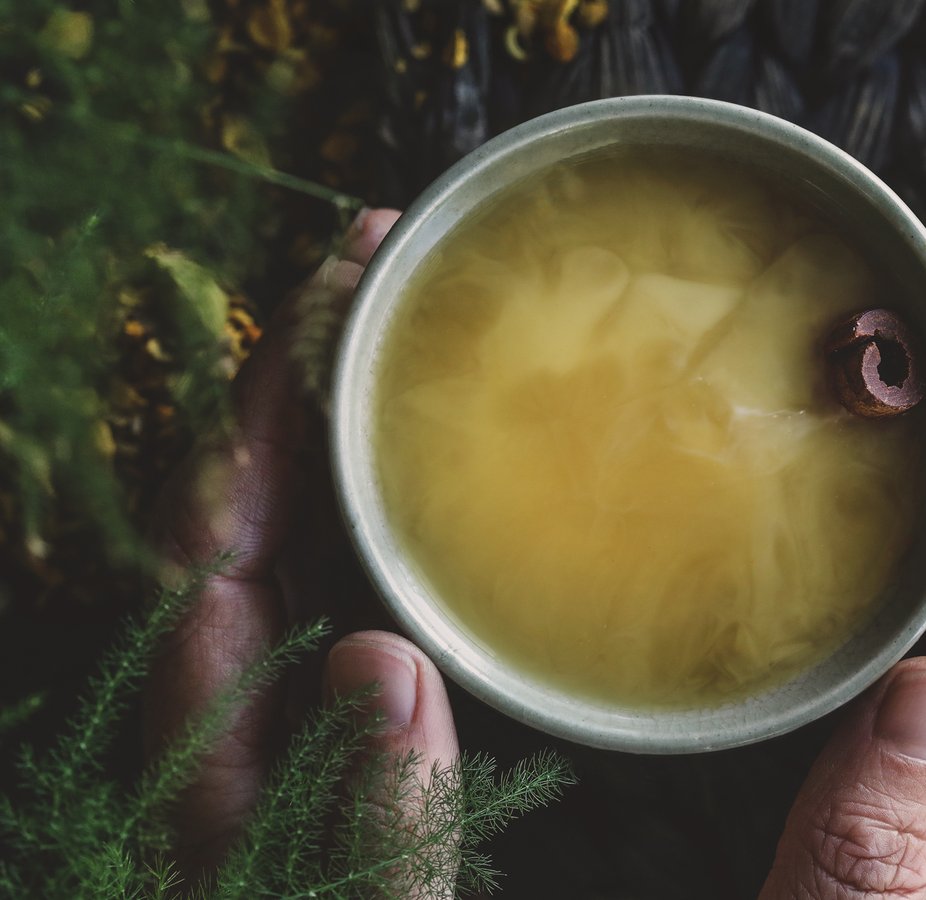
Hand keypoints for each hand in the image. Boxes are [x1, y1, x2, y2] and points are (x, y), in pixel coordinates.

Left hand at [145, 210, 461, 872]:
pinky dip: (397, 520)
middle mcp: (232, 714)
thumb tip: (379, 667)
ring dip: (356, 430)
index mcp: (206, 752)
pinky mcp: (339, 740)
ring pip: (309, 543)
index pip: (222, 528)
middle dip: (313, 372)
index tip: (342, 286)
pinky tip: (457, 490)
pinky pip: (362, 597)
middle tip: (392, 265)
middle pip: (257, 505)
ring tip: (425, 337)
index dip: (276, 395)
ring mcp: (285, 720)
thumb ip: (367, 836)